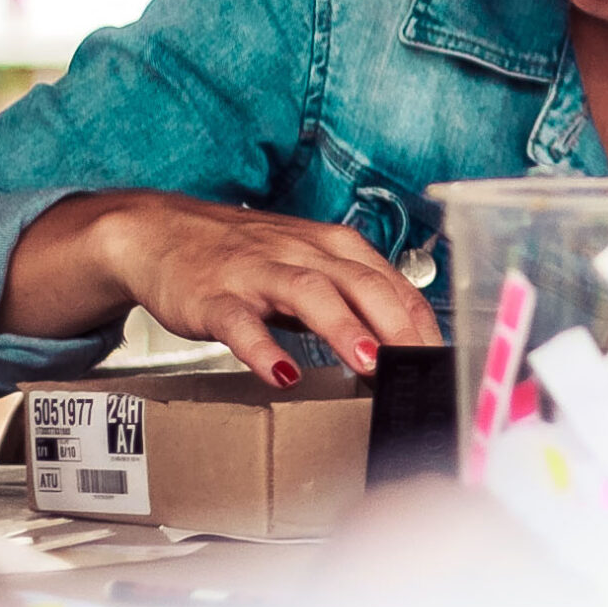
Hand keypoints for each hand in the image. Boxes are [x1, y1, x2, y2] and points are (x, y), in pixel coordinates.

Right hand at [87, 191, 440, 385]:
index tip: (444, 359)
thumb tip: (402, 341)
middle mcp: (303, 253)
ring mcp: (258, 272)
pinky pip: (241, 322)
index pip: (393, 283)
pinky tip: (281, 374)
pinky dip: (263, 347)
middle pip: (362, 284)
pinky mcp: (215, 296)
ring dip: (343, 328)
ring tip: (369, 363)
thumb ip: (352, 298)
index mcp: (334, 247)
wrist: (163, 232)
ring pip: (310, 293)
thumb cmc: (248, 256)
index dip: (421, 322)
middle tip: (420, 364)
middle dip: (397, 325)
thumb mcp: (309, 266)